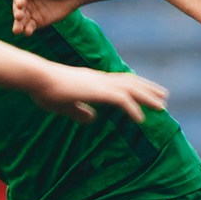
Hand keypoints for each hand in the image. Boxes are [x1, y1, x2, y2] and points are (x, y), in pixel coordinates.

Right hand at [13, 0, 83, 35]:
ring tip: (18, 30)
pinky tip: (27, 33)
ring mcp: (29, 10)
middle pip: (17, 6)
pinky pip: (30, 26)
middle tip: (19, 17)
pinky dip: (28, 30)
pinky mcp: (36, 20)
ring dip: (18, 24)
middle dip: (17, 12)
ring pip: (21, 18)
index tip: (20, 4)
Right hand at [31, 66, 168, 123]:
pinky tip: (141, 120)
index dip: (135, 86)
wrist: (35, 78)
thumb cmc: (44, 90)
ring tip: (162, 108)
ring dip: (148, 98)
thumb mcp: (65, 105)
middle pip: (130, 82)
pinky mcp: (96, 91)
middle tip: (164, 96)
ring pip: (131, 89)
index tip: (148, 92)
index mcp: (93, 80)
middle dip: (148, 89)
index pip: (120, 81)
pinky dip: (133, 109)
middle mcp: (99, 79)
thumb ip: (79, 112)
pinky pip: (121, 101)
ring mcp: (99, 83)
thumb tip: (91, 119)